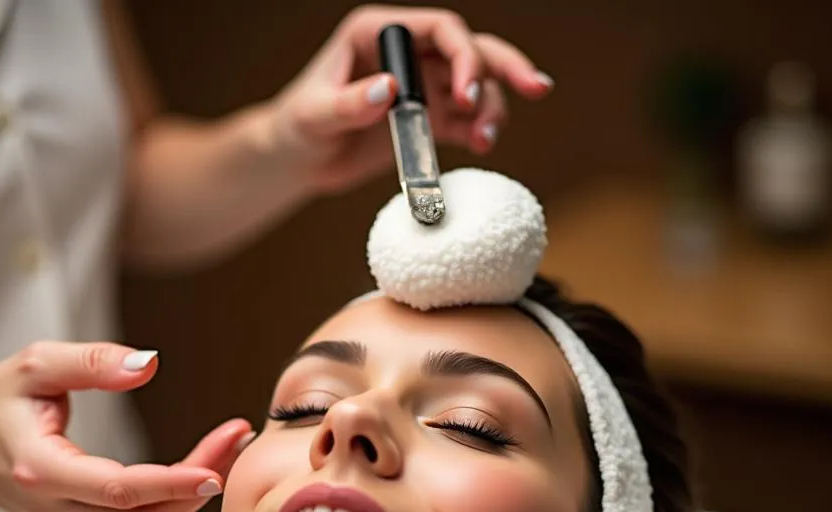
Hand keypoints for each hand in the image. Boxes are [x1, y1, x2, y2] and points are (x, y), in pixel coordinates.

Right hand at [0, 341, 252, 511]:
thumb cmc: (0, 402)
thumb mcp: (34, 364)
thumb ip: (90, 361)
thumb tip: (148, 365)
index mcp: (40, 470)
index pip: (119, 489)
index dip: (172, 483)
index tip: (217, 467)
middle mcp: (57, 509)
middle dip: (199, 484)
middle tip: (239, 439)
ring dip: (195, 492)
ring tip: (231, 447)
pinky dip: (177, 498)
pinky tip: (203, 465)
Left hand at [267, 5, 551, 194]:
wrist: (297, 162)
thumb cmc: (296, 128)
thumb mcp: (313, 116)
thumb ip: (349, 103)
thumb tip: (389, 90)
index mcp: (379, 32)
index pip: (440, 29)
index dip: (465, 56)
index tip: (468, 95)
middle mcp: (407, 54)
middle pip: (471, 50)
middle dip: (504, 68)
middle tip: (535, 89)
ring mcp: (421, 87)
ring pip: (475, 87)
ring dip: (492, 109)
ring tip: (488, 140)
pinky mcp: (425, 121)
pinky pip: (464, 122)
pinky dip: (478, 132)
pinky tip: (483, 147)